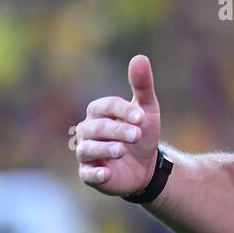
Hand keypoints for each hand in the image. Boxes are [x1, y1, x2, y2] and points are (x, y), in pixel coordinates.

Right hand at [75, 54, 161, 195]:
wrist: (146, 165)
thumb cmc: (141, 133)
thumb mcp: (146, 110)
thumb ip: (142, 86)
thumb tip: (140, 57)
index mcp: (99, 112)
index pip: (106, 106)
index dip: (123, 111)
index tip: (141, 117)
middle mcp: (87, 131)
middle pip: (97, 127)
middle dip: (117, 130)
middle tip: (138, 134)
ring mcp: (87, 153)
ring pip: (88, 149)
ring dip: (105, 149)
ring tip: (122, 150)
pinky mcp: (89, 174)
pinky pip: (87, 174)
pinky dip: (94, 174)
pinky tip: (105, 174)